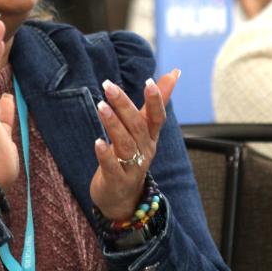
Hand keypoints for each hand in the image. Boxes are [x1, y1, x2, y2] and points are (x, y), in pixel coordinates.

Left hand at [90, 69, 179, 220]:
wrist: (122, 198)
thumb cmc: (132, 156)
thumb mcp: (145, 129)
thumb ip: (155, 102)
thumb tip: (174, 73)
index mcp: (151, 137)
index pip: (157, 117)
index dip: (155, 101)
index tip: (148, 82)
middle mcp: (144, 150)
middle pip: (137, 126)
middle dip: (124, 105)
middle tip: (109, 86)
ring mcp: (131, 167)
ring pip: (125, 144)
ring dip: (113, 125)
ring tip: (101, 106)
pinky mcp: (116, 180)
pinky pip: (112, 166)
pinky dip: (105, 154)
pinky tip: (97, 142)